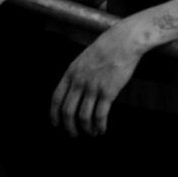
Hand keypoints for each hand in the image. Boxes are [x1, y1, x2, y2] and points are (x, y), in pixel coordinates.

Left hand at [49, 20, 144, 136]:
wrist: (123, 42)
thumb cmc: (105, 49)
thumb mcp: (83, 59)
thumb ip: (76, 75)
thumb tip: (73, 91)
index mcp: (71, 72)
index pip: (56, 98)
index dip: (54, 113)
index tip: (56, 123)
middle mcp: (79, 81)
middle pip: (67, 111)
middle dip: (69, 126)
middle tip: (73, 134)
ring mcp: (93, 87)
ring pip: (83, 117)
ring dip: (86, 129)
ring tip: (91, 133)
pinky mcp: (108, 92)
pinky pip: (100, 115)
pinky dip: (100, 126)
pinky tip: (102, 130)